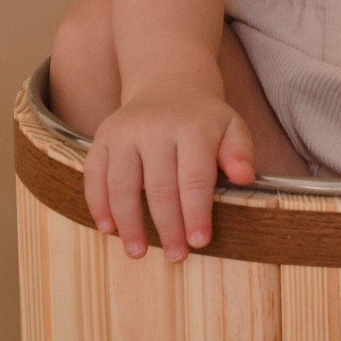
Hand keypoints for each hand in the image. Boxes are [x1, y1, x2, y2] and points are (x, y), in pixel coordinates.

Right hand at [83, 91, 254, 261]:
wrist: (168, 83)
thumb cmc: (204, 118)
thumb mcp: (232, 127)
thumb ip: (240, 152)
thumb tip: (245, 177)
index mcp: (192, 126)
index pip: (194, 177)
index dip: (195, 213)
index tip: (199, 242)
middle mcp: (154, 127)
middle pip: (159, 186)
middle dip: (168, 226)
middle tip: (176, 256)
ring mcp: (124, 132)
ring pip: (122, 185)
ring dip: (129, 223)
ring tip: (138, 252)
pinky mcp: (102, 138)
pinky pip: (94, 175)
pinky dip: (98, 205)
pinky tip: (108, 229)